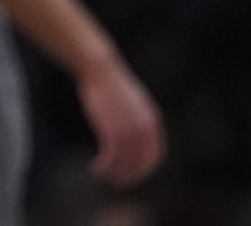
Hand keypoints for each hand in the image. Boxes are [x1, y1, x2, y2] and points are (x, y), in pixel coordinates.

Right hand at [76, 60, 164, 187]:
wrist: (100, 69)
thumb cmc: (112, 85)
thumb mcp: (133, 103)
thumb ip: (139, 120)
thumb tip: (137, 138)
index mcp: (152, 121)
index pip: (155, 156)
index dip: (145, 169)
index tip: (132, 174)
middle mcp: (144, 127)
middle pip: (141, 163)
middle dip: (130, 176)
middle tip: (117, 182)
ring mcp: (128, 129)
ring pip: (125, 163)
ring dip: (114, 174)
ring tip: (103, 174)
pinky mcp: (111, 129)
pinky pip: (110, 157)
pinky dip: (104, 166)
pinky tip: (95, 167)